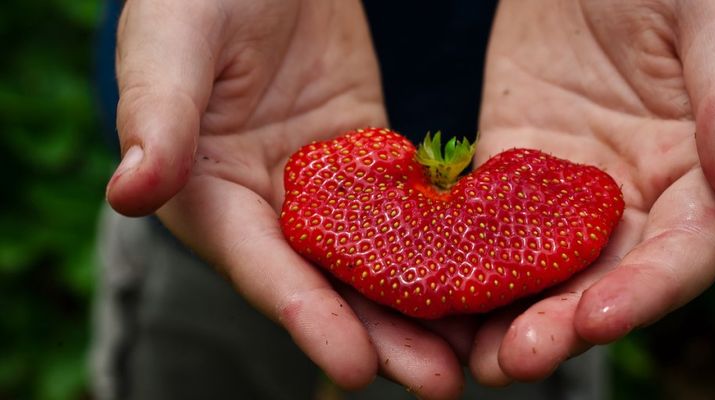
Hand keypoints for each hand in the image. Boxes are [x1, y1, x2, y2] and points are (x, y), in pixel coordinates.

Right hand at [106, 1, 463, 396]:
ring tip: (475, 354)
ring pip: (374, 259)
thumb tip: (128, 193)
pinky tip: (486, 276)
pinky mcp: (369, 162)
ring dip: (421, 308)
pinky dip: (442, 247)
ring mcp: (324, 188)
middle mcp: (268, 207)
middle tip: (440, 383)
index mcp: (210, 193)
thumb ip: (157, 116)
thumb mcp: (172, 43)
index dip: (307, 317)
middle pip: (327, 283)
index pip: (261, 266)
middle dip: (381, 335)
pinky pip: (407, 211)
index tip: (356, 366)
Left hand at [468, 0, 714, 383]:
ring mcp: (565, 185)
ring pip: (538, 264)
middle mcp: (631, 196)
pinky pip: (485, 218)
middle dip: (561, 325)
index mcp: (698, 175)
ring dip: (505, 311)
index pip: (680, 252)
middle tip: (515, 360)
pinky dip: (462, 257)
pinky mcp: (509, 160)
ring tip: (470, 353)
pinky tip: (430, 287)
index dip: (644, 292)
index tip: (596, 318)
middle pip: (601, 279)